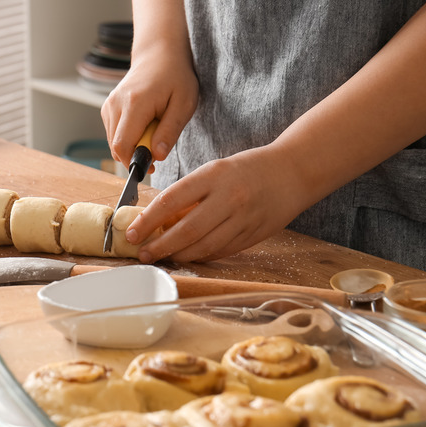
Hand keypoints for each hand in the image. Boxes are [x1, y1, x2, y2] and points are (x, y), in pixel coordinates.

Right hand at [101, 43, 198, 166]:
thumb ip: (170, 132)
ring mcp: (108, 106)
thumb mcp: (184, 104)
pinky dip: (128, 137)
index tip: (152, 167)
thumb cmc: (176, 78)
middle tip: (158, 146)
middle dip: (136, 155)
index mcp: (134, 104)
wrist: (159, 55)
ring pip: (114, 142)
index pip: (122, 146)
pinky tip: (143, 125)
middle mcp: (115, 104)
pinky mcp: (107, 109)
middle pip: (116, 147)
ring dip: (133, 145)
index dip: (134, 163)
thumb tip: (157, 156)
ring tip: (153, 130)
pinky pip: (114, 134)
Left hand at [126, 144, 307, 262]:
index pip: (171, 201)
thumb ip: (188, 195)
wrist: (293, 172)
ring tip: (161, 256)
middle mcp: (228, 198)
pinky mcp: (253, 235)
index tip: (132, 233)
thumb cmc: (246, 170)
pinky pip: (220, 251)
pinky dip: (200, 256)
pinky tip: (187, 256)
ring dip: (178, 255)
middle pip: (186, 230)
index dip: (148, 221)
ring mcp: (243, 219)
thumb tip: (157, 219)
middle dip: (160, 246)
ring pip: (203, 246)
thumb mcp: (214, 171)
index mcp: (213, 176)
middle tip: (143, 253)